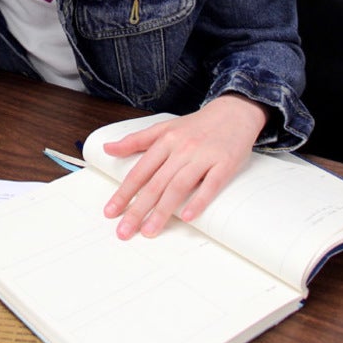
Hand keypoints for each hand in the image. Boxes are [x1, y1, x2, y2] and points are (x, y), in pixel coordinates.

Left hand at [102, 94, 266, 238]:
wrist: (235, 112)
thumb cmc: (197, 125)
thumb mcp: (164, 128)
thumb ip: (136, 140)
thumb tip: (107, 148)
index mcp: (165, 141)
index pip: (139, 171)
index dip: (124, 193)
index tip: (111, 212)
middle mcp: (182, 149)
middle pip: (156, 183)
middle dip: (138, 209)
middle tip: (124, 231)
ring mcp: (203, 156)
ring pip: (179, 186)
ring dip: (162, 211)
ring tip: (149, 231)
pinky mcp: (225, 164)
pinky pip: (211, 185)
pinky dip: (199, 201)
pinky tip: (187, 217)